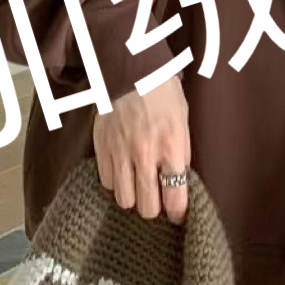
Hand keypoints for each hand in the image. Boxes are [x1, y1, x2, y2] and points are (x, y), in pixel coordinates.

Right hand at [92, 75, 190, 223]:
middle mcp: (146, 156)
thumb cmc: (163, 91)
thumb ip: (181, 150)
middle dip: (154, 208)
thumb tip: (180, 177)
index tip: (177, 214)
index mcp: (171, 148)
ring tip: (137, 186)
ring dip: (133, 197)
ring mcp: (121, 154)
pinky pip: (106, 182)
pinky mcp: (101, 149)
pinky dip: (114, 182)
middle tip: (156, 200)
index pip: (175, 197)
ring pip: (124, 200)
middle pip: (147, 207)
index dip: (178, 212)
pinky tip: (122, 171)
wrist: (130, 70)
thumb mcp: (182, 119)